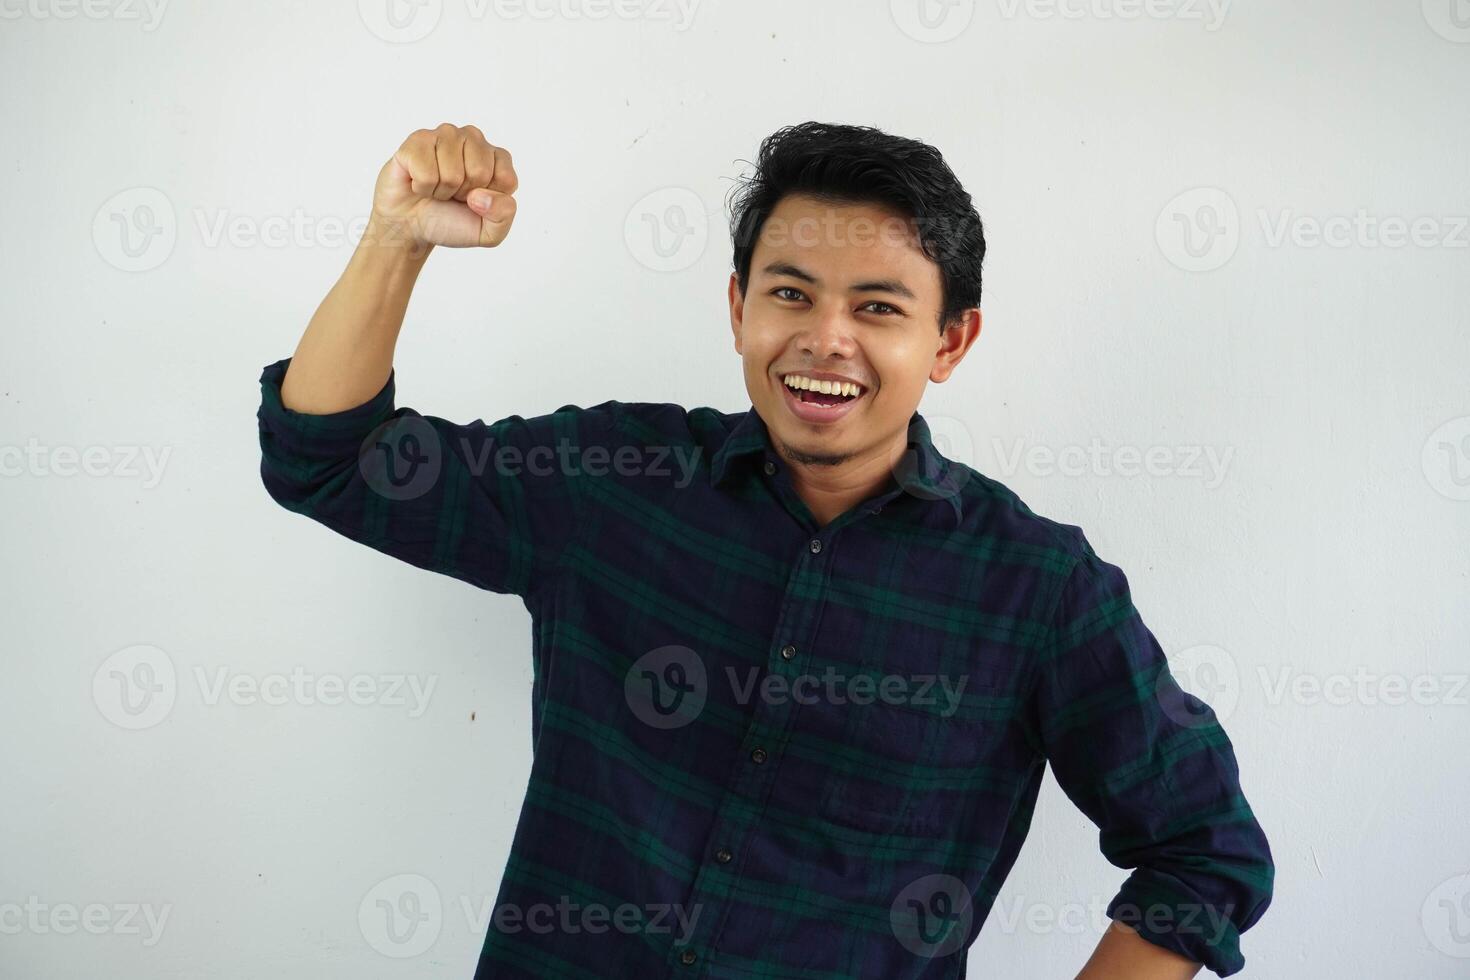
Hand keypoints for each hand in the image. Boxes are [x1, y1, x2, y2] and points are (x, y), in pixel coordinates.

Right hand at [368, 122, 518, 249]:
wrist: (412, 225)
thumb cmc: (451, 221)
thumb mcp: (489, 232)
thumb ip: (503, 215)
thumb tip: (481, 195)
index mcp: (497, 157)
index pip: (506, 179)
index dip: (489, 201)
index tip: (475, 201)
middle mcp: (474, 139)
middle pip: (479, 172)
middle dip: (464, 194)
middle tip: (453, 194)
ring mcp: (446, 134)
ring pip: (452, 174)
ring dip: (442, 191)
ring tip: (436, 188)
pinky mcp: (418, 140)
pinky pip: (426, 173)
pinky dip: (422, 188)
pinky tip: (419, 182)